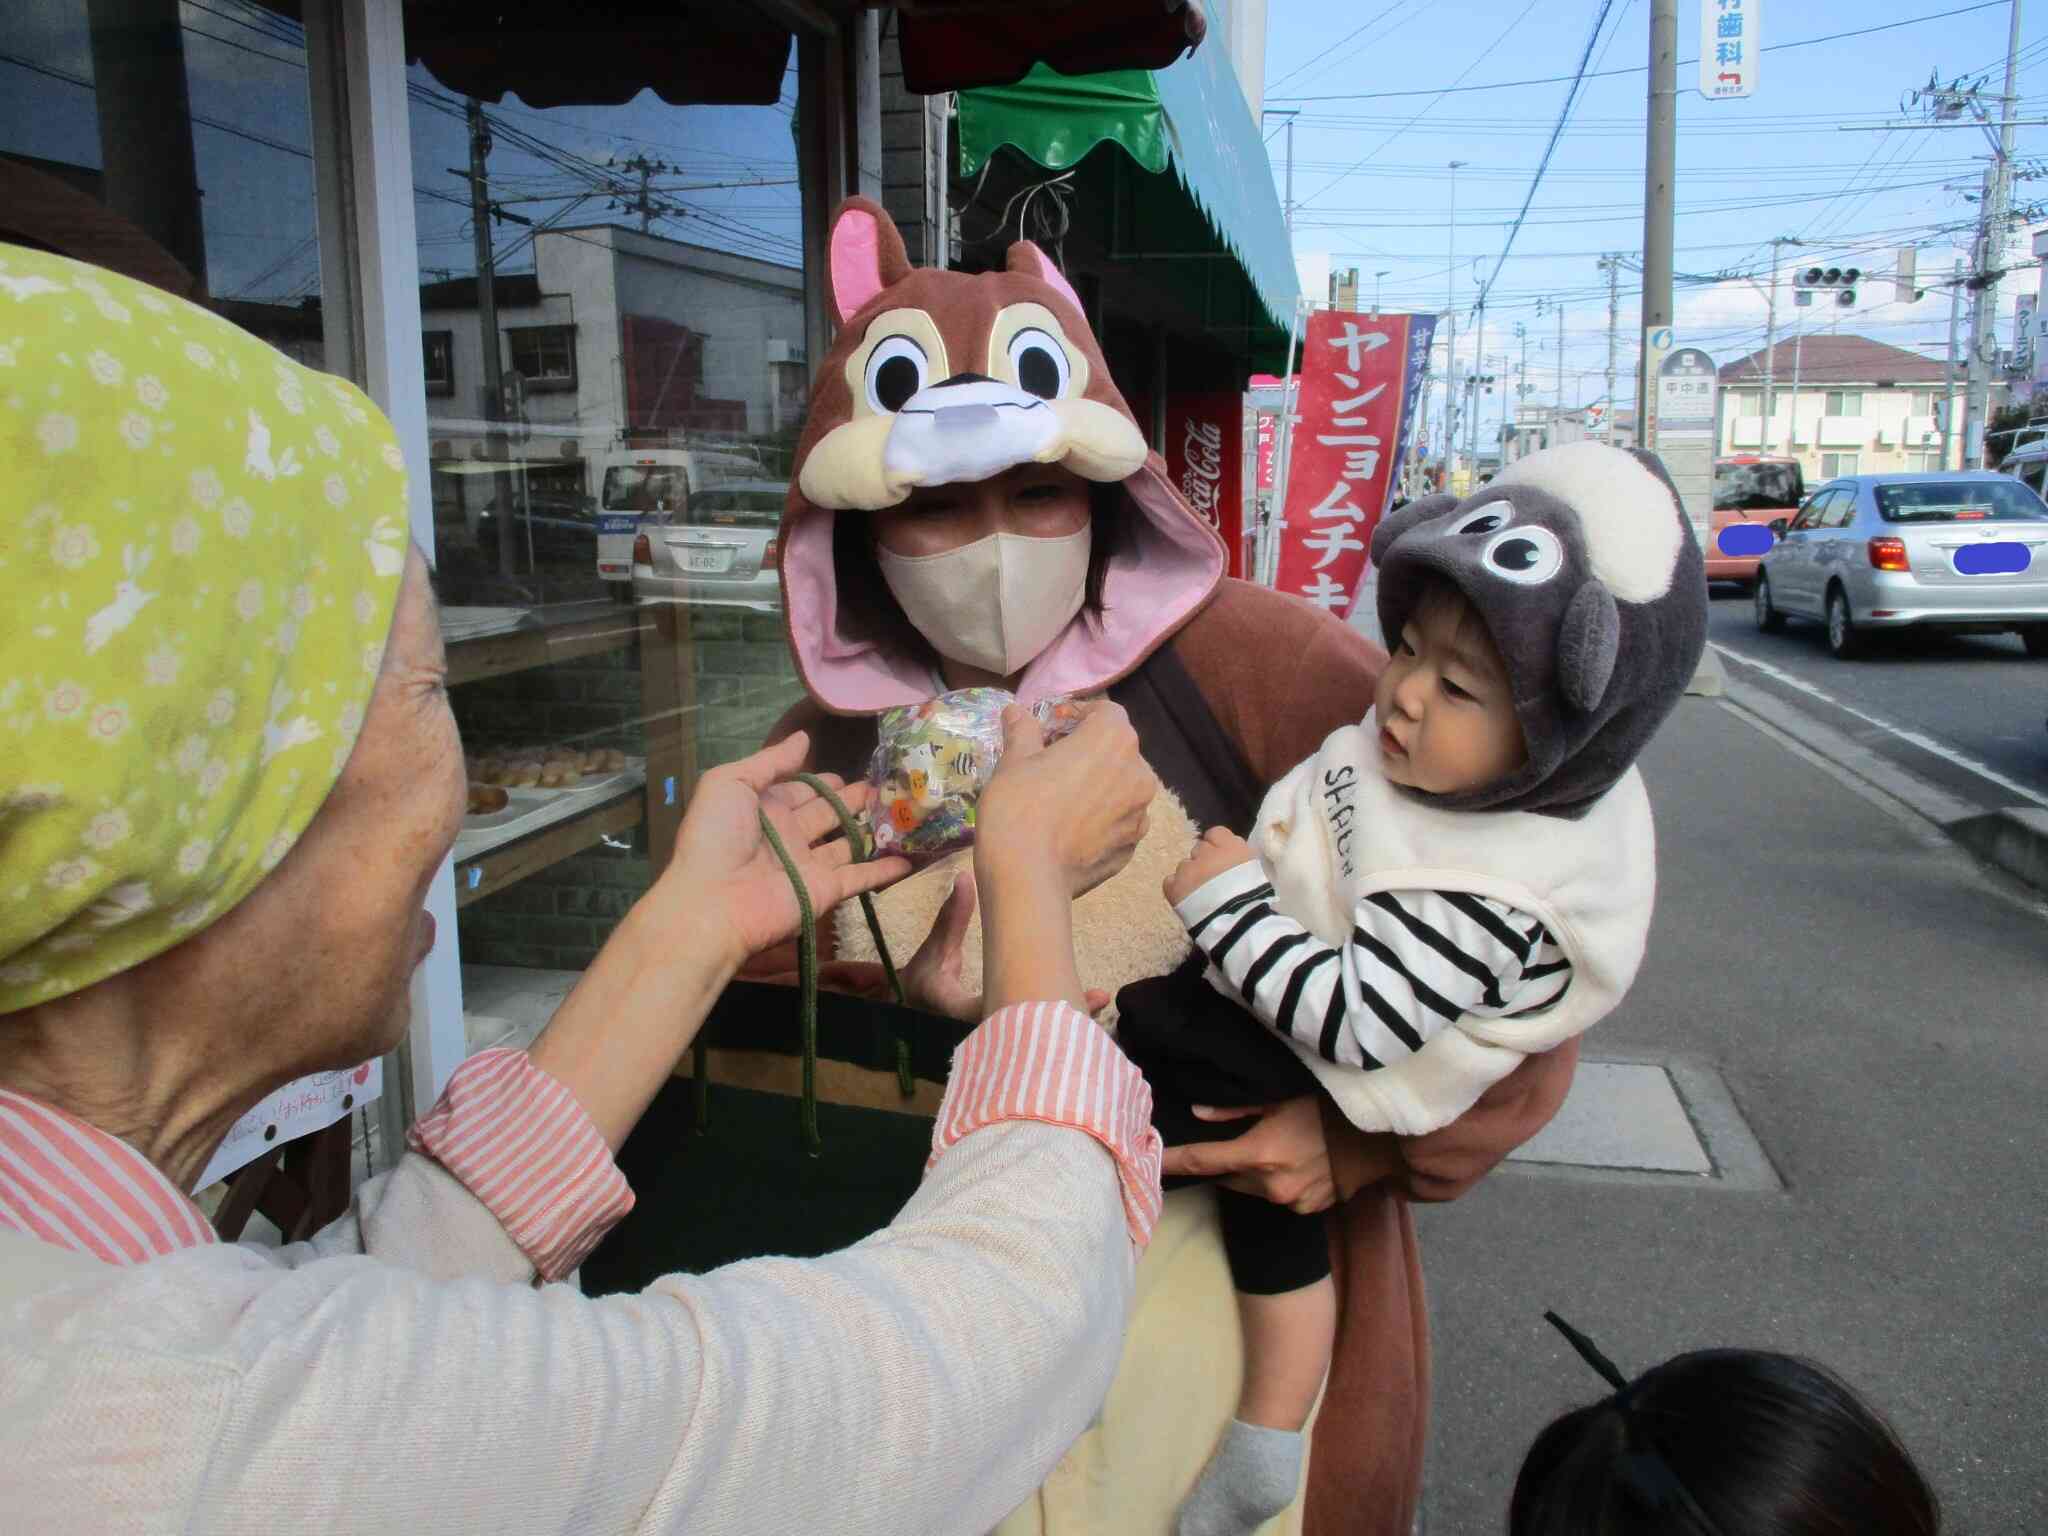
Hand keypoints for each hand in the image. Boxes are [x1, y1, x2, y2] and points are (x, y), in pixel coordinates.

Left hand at [665, 732, 911, 967]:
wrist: (713, 903)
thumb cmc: (716, 836)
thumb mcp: (730, 783)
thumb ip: (770, 761)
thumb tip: (804, 737)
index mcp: (766, 808)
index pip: (803, 790)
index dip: (826, 781)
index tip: (855, 769)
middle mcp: (791, 835)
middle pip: (829, 813)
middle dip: (854, 800)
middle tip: (888, 785)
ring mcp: (810, 865)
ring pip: (848, 843)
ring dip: (873, 829)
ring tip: (906, 811)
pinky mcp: (826, 891)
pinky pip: (861, 877)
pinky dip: (886, 870)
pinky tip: (911, 858)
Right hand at [901, 870, 1109, 1021]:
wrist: (912, 1012)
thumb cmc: (922, 982)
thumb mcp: (933, 951)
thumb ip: (951, 918)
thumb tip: (964, 879)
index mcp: (960, 1012)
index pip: (997, 1012)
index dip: (1030, 1004)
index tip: (1053, 990)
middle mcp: (981, 1033)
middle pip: (1027, 1030)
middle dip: (1062, 1015)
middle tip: (1097, 999)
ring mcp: (994, 1040)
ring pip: (1035, 1036)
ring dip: (1065, 1019)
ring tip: (1098, 1001)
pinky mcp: (1004, 1038)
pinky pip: (1034, 1034)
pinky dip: (1056, 1022)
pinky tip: (1083, 1007)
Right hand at [977, 701, 1156, 899]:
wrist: (1027, 877)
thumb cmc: (1018, 807)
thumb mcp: (1013, 762)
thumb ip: (1023, 731)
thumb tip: (1016, 712)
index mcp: (1113, 739)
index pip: (1105, 712)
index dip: (1077, 715)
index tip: (1051, 729)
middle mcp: (1139, 773)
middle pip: (1116, 750)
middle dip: (1088, 751)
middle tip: (1052, 764)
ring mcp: (1139, 814)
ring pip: (1120, 788)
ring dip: (1098, 786)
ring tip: (1062, 800)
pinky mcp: (1131, 848)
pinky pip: (1117, 823)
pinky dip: (1100, 820)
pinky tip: (1071, 830)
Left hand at [1158, 1097, 1336, 1213]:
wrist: (1376, 1142)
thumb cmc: (1327, 1111)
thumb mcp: (1280, 1099)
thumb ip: (1235, 1109)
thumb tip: (1198, 1113)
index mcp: (1258, 1153)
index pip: (1201, 1160)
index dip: (1172, 1161)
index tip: (1150, 1162)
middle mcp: (1268, 1184)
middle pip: (1225, 1177)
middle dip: (1220, 1162)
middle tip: (1229, 1142)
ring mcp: (1288, 1201)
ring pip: (1249, 1188)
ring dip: (1248, 1172)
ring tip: (1269, 1148)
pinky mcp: (1304, 1210)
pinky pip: (1275, 1197)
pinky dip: (1274, 1183)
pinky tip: (1292, 1164)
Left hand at [1164, 824, 1257, 905]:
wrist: (1237, 922)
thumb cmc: (1253, 899)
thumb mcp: (1255, 870)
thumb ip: (1238, 858)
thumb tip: (1230, 859)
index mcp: (1230, 846)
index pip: (1216, 833)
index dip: (1217, 846)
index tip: (1221, 860)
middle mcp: (1206, 852)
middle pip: (1199, 849)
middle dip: (1204, 862)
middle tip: (1213, 881)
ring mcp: (1187, 868)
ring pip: (1184, 866)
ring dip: (1190, 876)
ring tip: (1201, 895)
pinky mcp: (1174, 886)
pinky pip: (1170, 882)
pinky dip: (1177, 889)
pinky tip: (1187, 900)